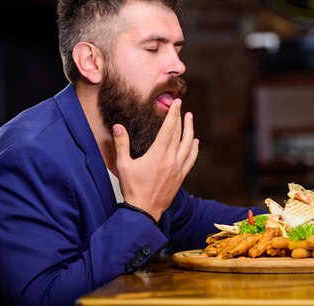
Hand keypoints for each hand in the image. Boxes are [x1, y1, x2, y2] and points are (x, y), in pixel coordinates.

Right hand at [111, 99, 198, 220]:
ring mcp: (178, 169)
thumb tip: (118, 126)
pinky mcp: (180, 177)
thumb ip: (121, 144)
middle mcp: (171, 160)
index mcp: (158, 154)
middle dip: (181, 119)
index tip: (178, 103)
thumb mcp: (123, 165)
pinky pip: (190, 159)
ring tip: (191, 119)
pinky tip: (195, 142)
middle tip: (182, 107)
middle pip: (179, 135)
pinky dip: (194, 149)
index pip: (168, 129)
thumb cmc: (132, 188)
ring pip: (188, 145)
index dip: (173, 114)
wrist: (144, 211)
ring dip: (190, 130)